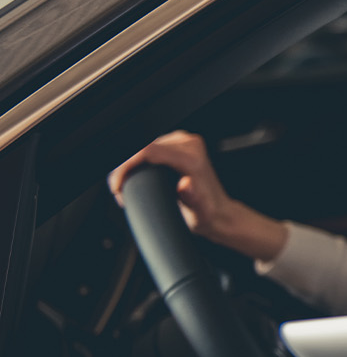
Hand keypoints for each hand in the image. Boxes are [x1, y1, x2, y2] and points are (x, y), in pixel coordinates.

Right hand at [109, 131, 286, 259]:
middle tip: (118, 190)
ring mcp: (184, 142)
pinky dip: (138, 161)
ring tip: (124, 185)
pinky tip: (135, 175)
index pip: (147, 151)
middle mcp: (189, 145)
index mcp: (192, 157)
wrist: (219, 214)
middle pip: (143, 147)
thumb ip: (191, 197)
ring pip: (144, 147)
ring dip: (130, 164)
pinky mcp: (179, 145)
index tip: (117, 184)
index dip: (125, 165)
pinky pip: (150, 148)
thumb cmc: (207, 214)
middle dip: (124, 168)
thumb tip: (185, 185)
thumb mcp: (198, 211)